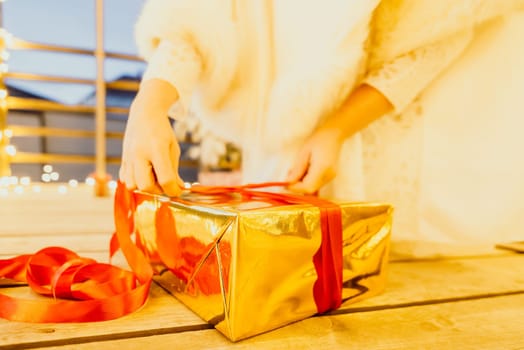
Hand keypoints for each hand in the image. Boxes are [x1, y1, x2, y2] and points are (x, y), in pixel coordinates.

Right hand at [119, 80, 183, 195]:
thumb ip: (174, 170)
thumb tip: (177, 189)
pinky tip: (143, 173)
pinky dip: (135, 182)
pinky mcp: (123, 159)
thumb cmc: (162, 131)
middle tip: (164, 183)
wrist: (144, 114)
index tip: (177, 190)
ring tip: (153, 177)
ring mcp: (129, 157)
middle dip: (157, 190)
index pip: (165, 179)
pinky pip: (125, 179)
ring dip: (145, 187)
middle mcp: (140, 154)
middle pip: (145, 186)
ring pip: (132, 185)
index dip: (173, 190)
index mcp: (157, 149)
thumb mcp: (173, 148)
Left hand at [286, 84, 393, 193]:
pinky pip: (317, 185)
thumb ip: (297, 169)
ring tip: (296, 171)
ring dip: (302, 184)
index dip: (295, 188)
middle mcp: (328, 176)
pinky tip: (304, 174)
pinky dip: (308, 182)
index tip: (285, 183)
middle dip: (297, 187)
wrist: (334, 134)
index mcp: (322, 168)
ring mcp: (331, 177)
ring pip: (313, 188)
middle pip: (310, 190)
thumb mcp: (304, 152)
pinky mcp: (330, 177)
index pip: (307, 187)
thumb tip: (288, 183)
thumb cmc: (318, 140)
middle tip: (289, 175)